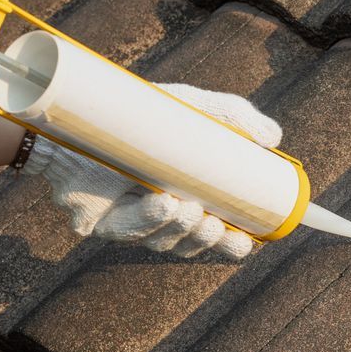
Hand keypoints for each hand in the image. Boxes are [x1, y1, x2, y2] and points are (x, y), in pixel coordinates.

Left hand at [25, 84, 281, 258]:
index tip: (251, 240)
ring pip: (160, 241)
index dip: (232, 242)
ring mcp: (125, 220)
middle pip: (189, 244)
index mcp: (182, 195)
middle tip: (221, 228)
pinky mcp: (96, 221)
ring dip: (181, 230)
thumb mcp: (188, 107)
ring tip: (193, 211)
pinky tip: (163, 203)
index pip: (213, 229)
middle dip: (209, 242)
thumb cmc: (134, 111)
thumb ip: (232, 116)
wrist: (76, 108)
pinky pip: (126, 229)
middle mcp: (154, 213)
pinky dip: (147, 219)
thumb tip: (274, 139)